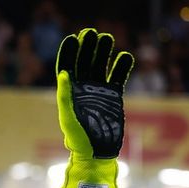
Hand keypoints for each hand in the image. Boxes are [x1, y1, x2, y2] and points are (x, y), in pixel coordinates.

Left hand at [55, 29, 133, 158]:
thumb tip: (63, 73)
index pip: (67, 67)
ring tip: (107, 37)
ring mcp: (99, 92)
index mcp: (70, 93)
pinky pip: (118, 77)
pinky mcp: (113, 97)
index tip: (73, 38)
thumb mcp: (69, 119)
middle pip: (84, 62)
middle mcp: (83, 90)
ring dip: (103, 52)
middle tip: (91, 33)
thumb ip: (65, 97)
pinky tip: (125, 56)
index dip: (69, 52)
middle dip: (87, 47)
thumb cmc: (78, 140)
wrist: (97, 153)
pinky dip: (122, 67)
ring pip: (101, 66)